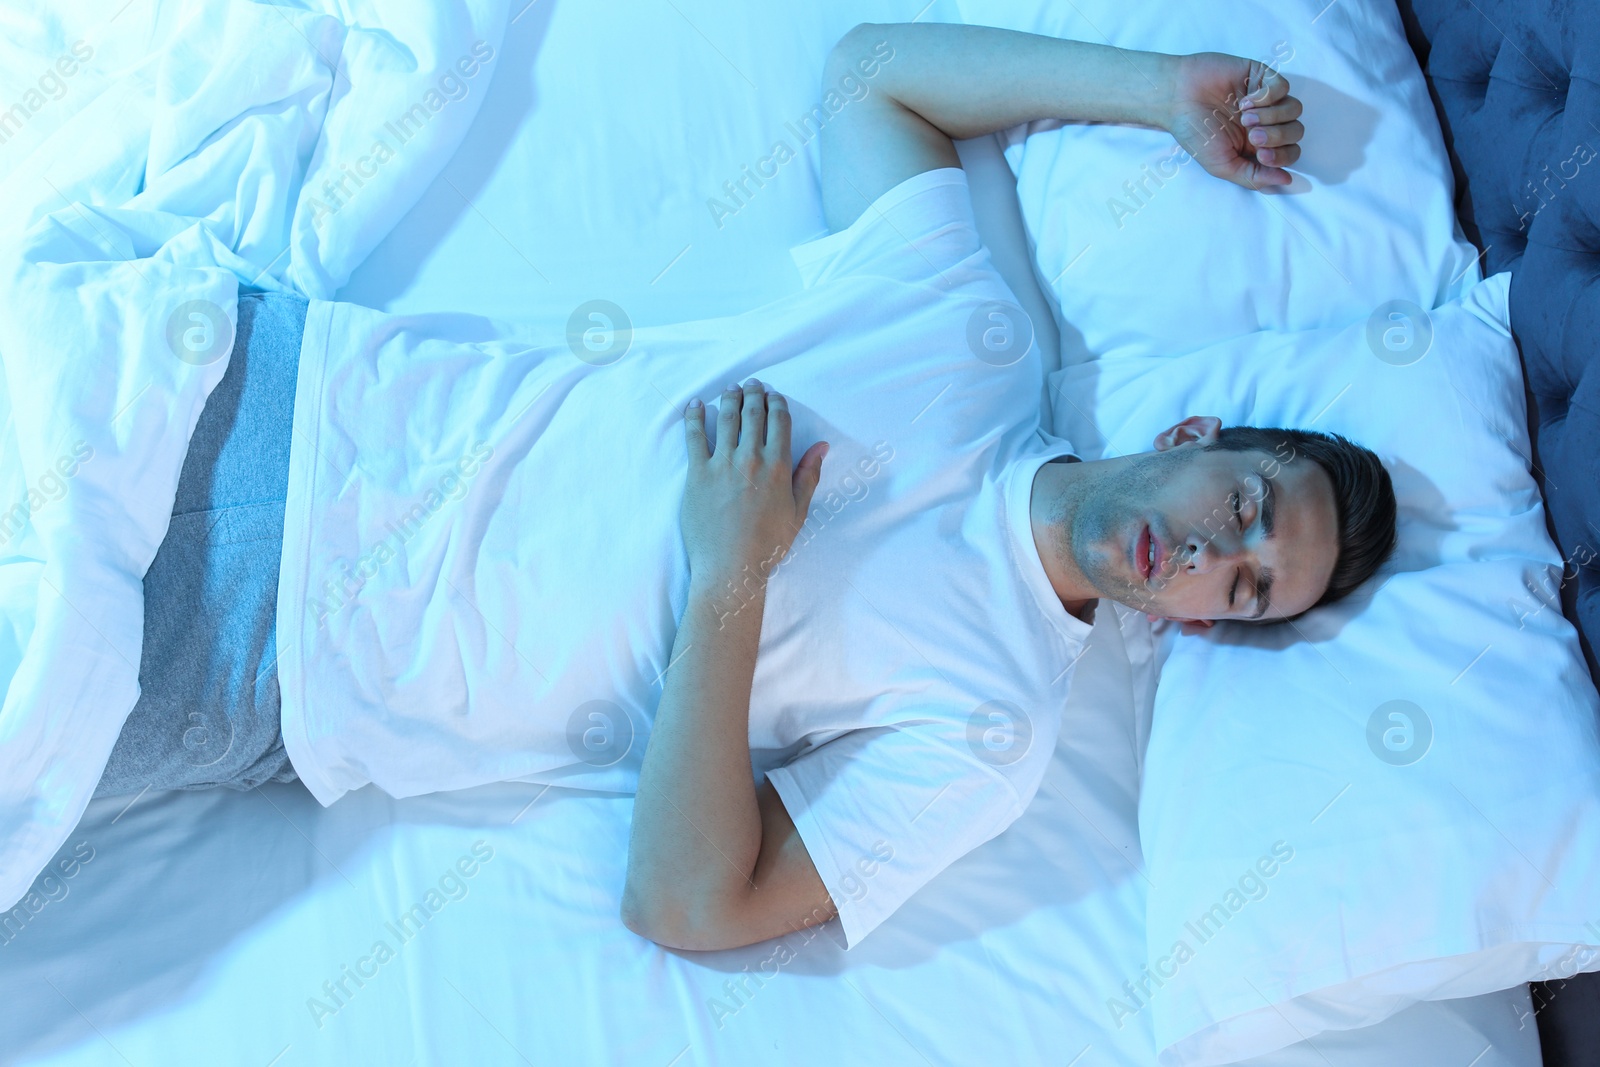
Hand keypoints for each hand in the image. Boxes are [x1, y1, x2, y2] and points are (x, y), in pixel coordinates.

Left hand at [681, 379, 827, 588]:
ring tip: (730, 389)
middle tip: (752, 384)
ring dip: (729, 398)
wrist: (731, 567)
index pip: (779, 421)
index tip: (774, 395)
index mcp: (778, 467)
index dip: (777, 403)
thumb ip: (809, 475)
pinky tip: (696, 405)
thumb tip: (821, 447)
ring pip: (726, 418)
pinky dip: (694, 417)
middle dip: (754, 393)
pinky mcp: (697, 473)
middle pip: (753, 413)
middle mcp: (751, 459)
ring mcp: (722, 464)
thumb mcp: (798, 512)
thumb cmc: (768, 544)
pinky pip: (694, 436)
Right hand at [1164, 51, 1302, 189]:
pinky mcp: (1262, 76)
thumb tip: (1286, 180)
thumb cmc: (1195, 132)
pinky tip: (1245, 101)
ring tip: (1245, 116)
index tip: (1261, 154)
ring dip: (1272, 116)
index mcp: (1257, 145)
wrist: (1178, 99)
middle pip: (1295, 132)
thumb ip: (1253, 177)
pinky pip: (1283, 88)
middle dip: (1276, 136)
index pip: (1290, 153)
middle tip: (1251, 134)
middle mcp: (1266, 121)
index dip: (1283, 156)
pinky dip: (1268, 96)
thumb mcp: (1222, 165)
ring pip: (1294, 109)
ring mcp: (1266, 98)